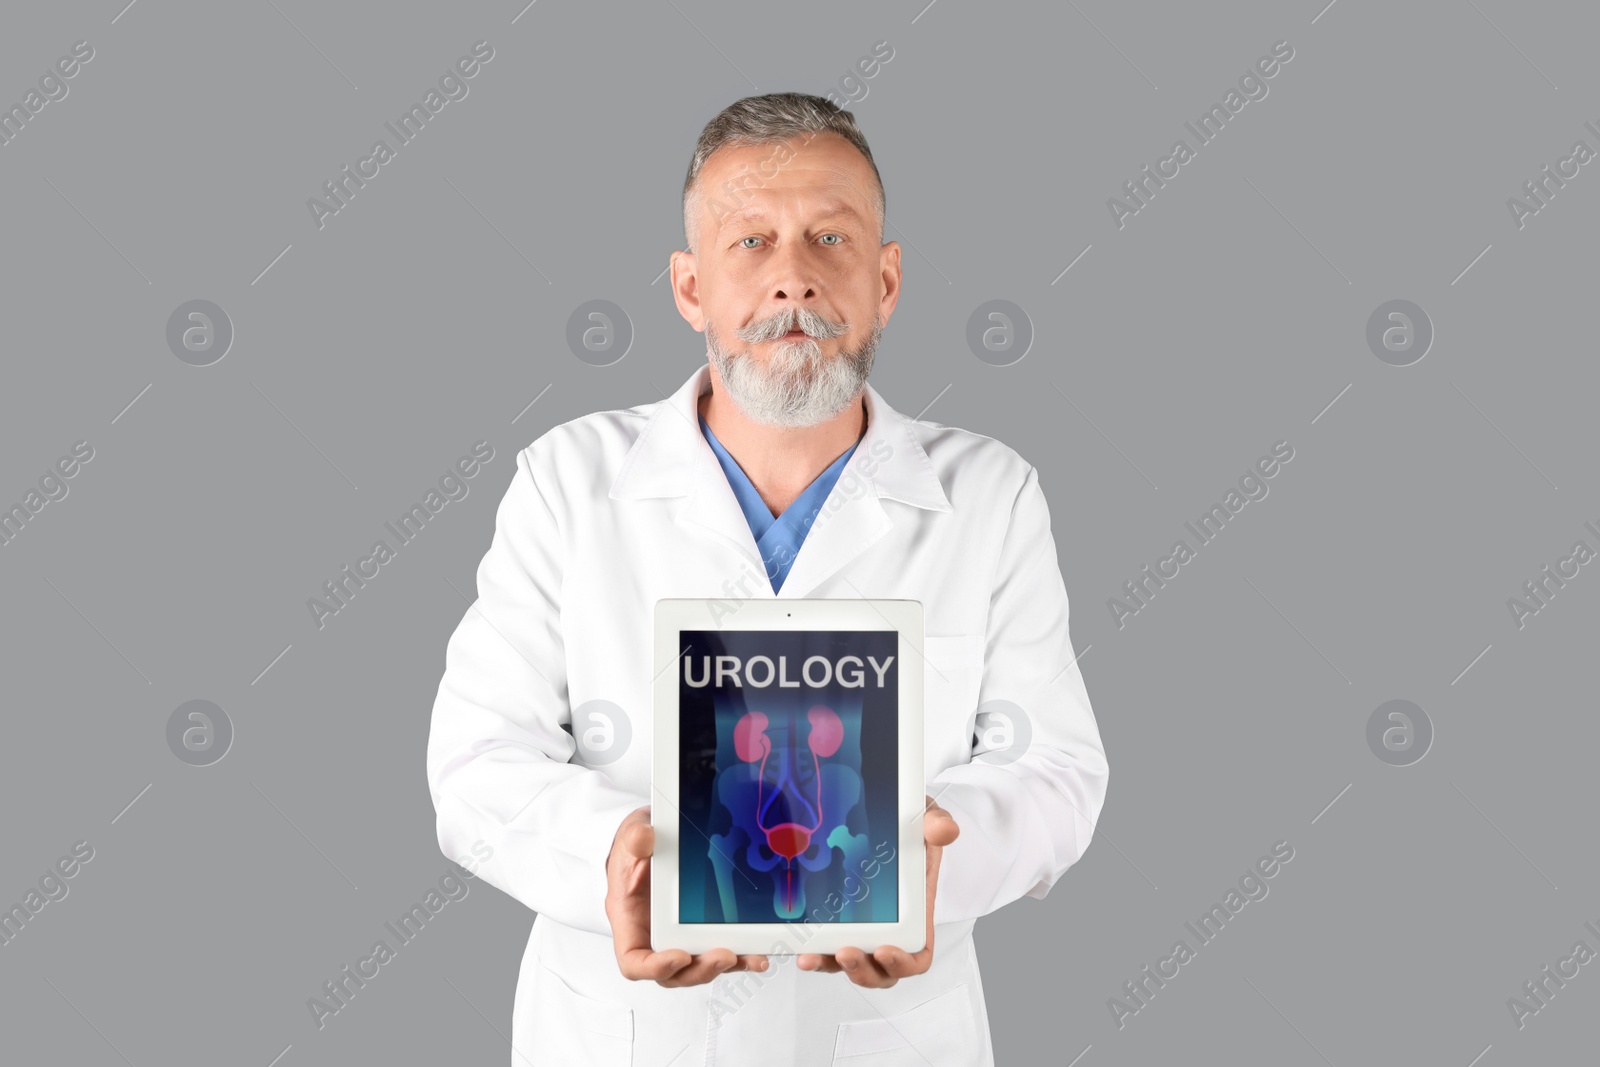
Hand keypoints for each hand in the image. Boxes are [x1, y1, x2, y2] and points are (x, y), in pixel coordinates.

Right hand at [605, 804, 770, 985]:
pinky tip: (757, 950)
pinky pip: (718, 948)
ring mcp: (679, 934)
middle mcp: (654, 934)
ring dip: (725, 966)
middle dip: (700, 970)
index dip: (655, 968)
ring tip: (750, 957)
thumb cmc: (638, 845)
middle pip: (673, 973)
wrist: (656, 836)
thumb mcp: (631, 835)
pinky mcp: (701, 927)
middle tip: (725, 956)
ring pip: (700, 965)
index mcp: (630, 919)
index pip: (634, 960)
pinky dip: (739, 953)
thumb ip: (633, 838)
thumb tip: (644, 838)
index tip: (679, 956)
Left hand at [796, 795, 959, 987]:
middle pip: (880, 971)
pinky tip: (796, 944)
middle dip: (862, 971)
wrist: (887, 809)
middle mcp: (888, 925)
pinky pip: (824, 943)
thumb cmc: (910, 822)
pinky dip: (811, 949)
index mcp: (916, 911)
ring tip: (811, 956)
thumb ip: (937, 823)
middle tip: (845, 953)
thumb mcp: (927, 817)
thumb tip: (944, 831)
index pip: (916, 955)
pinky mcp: (834, 915)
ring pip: (847, 962)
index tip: (884, 951)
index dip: (902, 963)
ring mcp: (859, 923)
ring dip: (829, 965)